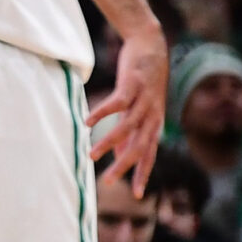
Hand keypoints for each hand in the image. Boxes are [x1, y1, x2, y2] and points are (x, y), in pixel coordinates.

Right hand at [88, 22, 167, 192]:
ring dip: (108, 143)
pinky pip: (116, 103)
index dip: (144, 174)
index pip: (150, 155)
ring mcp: (143, 100)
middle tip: (107, 182)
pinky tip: (87, 122)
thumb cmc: (143, 82)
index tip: (139, 195)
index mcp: (154, 124)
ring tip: (91, 155)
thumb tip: (121, 156)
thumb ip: (132, 133)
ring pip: (126, 127)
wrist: (150, 45)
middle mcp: (152, 115)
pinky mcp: (132, 84)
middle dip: (123, 166)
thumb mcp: (140, 110)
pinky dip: (101, 113)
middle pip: (139, 146)